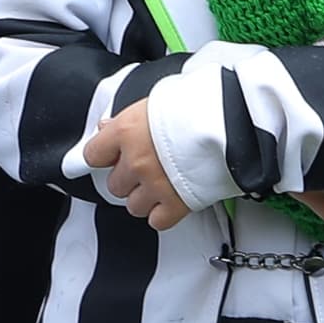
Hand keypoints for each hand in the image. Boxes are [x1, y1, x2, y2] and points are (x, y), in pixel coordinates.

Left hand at [80, 97, 190, 229]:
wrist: (230, 122)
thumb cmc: (197, 106)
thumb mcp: (155, 101)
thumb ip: (128, 120)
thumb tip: (107, 128)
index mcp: (127, 132)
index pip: (93, 155)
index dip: (104, 156)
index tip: (110, 156)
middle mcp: (136, 161)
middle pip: (115, 184)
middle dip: (129, 178)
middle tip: (146, 166)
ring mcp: (155, 185)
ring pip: (133, 206)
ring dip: (145, 197)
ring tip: (161, 182)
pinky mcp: (176, 204)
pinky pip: (156, 221)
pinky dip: (162, 213)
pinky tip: (171, 198)